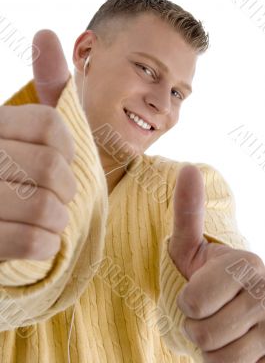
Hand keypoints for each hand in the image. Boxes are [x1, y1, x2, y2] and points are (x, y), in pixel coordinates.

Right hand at [0, 30, 76, 260]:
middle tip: (62, 197)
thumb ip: (45, 87)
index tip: (66, 162)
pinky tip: (42, 241)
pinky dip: (47, 245)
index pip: (49, 127)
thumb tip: (47, 34)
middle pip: (51, 168)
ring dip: (59, 219)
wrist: (4, 220)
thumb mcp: (31, 128)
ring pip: (43, 207)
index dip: (69, 149)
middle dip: (68, 189)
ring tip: (52, 220)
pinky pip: (32, 242)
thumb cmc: (24, 170)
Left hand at [168, 165, 264, 362]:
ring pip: (222, 359)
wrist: (233, 309)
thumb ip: (188, 210)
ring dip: (211, 350)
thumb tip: (187, 168)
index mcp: (246, 264)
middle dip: (196, 328)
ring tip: (220, 330)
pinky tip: (236, 347)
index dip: (185, 303)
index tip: (195, 293)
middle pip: (204, 333)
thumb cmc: (205, 277)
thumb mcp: (191, 246)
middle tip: (208, 314)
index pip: (193, 303)